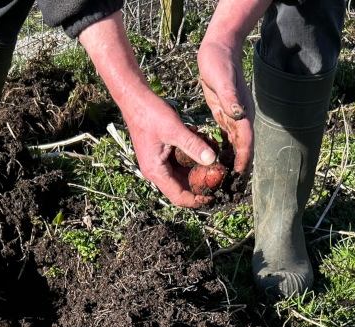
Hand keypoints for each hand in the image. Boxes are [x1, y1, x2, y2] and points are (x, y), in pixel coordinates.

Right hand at [78, 12, 217, 207]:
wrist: (135, 98)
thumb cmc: (150, 113)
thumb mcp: (174, 129)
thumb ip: (193, 145)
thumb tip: (212, 160)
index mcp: (156, 171)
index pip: (178, 197)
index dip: (196, 200)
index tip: (214, 196)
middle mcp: (156, 171)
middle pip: (182, 187)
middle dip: (201, 183)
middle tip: (220, 176)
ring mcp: (159, 163)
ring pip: (183, 174)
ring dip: (198, 168)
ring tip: (214, 157)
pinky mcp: (162, 154)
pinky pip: (180, 162)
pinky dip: (192, 156)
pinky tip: (202, 143)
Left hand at [197, 39, 254, 175]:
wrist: (220, 48)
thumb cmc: (220, 63)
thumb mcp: (223, 81)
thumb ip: (231, 99)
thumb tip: (239, 115)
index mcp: (243, 115)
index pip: (246, 145)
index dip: (242, 164)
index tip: (236, 181)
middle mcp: (242, 120)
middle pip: (243, 152)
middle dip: (238, 172)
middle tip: (230, 192)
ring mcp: (235, 118)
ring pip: (235, 148)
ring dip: (230, 165)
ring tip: (222, 184)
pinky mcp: (226, 115)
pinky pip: (226, 140)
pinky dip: (223, 153)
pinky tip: (214, 164)